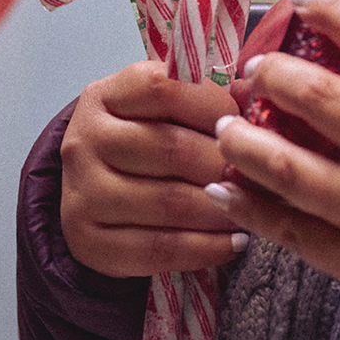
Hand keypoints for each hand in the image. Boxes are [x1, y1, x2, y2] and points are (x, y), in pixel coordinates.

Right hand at [61, 60, 249, 277]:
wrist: (92, 188)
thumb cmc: (141, 138)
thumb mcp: (162, 106)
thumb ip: (204, 96)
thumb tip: (252, 96)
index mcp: (105, 96)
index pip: (164, 89)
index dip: (214, 106)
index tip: (241, 125)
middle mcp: (85, 141)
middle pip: (170, 148)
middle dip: (223, 164)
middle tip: (257, 173)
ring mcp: (82, 194)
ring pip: (169, 202)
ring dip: (220, 208)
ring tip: (250, 208)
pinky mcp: (88, 243)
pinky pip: (158, 250)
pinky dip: (205, 248)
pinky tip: (233, 242)